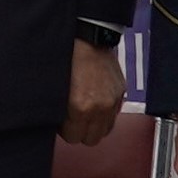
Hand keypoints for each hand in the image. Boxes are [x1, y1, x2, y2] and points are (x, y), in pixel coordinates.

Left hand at [62, 35, 123, 153]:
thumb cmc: (68, 56)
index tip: (61, 122)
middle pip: (91, 139)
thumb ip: (58, 109)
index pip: (73, 138)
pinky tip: (95, 103)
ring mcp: (113, 101)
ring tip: (84, 112)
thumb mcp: (55, 87)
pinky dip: (105, 113)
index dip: (65, 130)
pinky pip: (115, 115)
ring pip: (106, 130)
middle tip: (72, 119)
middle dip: (80, 131)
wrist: (88, 37)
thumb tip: (56, 122)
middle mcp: (100, 107)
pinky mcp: (121, 93)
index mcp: (80, 107)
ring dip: (95, 125)